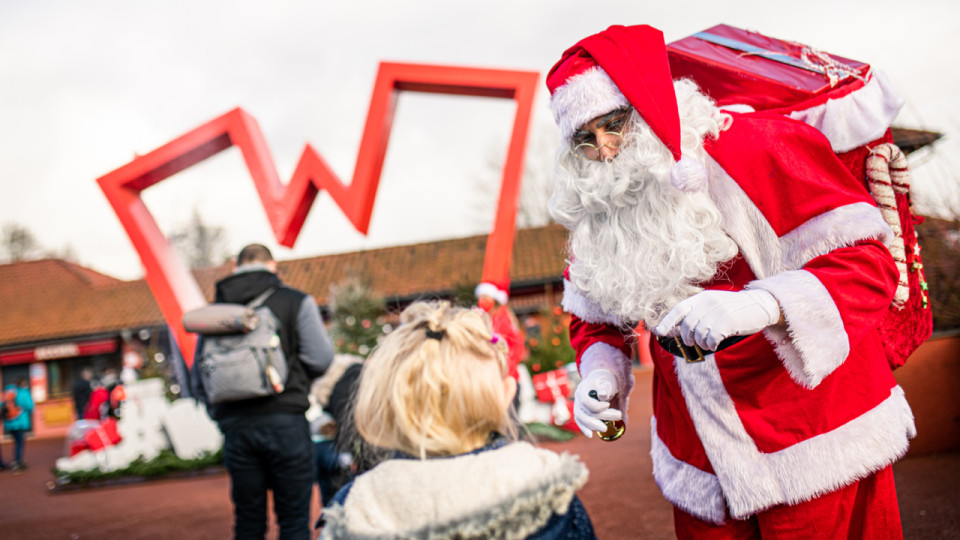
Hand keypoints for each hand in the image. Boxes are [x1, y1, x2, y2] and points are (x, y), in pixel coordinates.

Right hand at [573, 368, 622, 437]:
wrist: (601, 382)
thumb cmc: (606, 381)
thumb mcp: (608, 381)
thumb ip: (605, 387)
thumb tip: (602, 395)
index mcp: (583, 388)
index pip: (585, 401)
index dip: (596, 406)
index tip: (608, 405)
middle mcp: (577, 397)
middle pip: (585, 411)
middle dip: (602, 416)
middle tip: (618, 416)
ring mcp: (578, 405)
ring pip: (582, 418)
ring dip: (595, 425)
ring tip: (607, 427)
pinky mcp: (581, 412)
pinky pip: (580, 422)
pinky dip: (584, 429)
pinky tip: (590, 435)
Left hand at [653, 289, 780, 350]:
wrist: (759, 305)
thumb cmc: (732, 309)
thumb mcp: (712, 307)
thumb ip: (694, 315)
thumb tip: (672, 329)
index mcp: (702, 298)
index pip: (679, 309)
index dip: (667, 322)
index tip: (659, 332)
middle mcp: (708, 302)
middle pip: (687, 325)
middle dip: (686, 337)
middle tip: (692, 342)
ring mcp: (718, 311)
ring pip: (699, 334)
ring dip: (701, 343)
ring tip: (708, 343)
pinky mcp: (728, 321)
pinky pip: (712, 338)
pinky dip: (711, 344)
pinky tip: (715, 344)